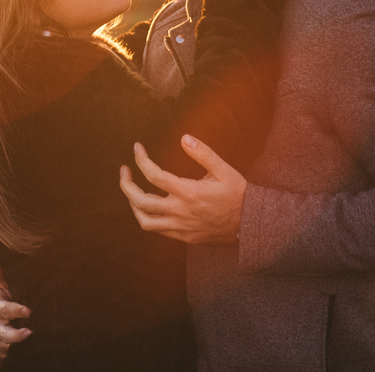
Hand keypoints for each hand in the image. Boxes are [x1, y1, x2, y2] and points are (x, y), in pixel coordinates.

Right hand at [0, 257, 30, 355]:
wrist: (8, 301)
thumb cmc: (9, 288)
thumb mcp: (6, 280)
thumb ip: (1, 273)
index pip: (3, 309)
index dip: (14, 310)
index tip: (28, 311)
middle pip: (1, 333)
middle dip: (14, 335)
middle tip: (30, 332)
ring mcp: (0, 335)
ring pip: (3, 345)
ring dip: (16, 346)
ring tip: (31, 343)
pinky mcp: (6, 344)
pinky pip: (8, 353)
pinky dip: (16, 354)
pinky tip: (29, 352)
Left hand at [118, 134, 247, 243]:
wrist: (250, 224)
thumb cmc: (237, 194)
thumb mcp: (224, 170)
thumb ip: (203, 153)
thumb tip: (184, 138)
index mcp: (189, 192)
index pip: (154, 175)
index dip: (141, 160)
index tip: (137, 148)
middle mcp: (181, 211)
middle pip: (141, 201)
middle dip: (126, 185)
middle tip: (124, 171)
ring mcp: (181, 227)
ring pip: (145, 220)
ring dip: (133, 205)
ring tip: (131, 191)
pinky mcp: (184, 236)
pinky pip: (157, 230)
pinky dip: (147, 217)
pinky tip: (148, 206)